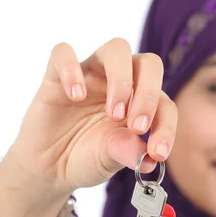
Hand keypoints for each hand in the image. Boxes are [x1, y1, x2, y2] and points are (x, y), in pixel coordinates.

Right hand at [7, 38, 176, 194]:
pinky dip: (71, 70)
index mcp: (140, 104)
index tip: (157, 152)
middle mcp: (121, 83)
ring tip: (114, 114)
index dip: (166, 127)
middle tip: (138, 127)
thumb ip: (127, 153)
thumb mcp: (109, 161)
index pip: (164, 104)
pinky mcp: (57, 75)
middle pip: (149, 64)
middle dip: (149, 94)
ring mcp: (91, 75)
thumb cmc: (86, 158)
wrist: (49, 167)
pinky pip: (63, 53)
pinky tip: (76, 96)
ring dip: (122, 80)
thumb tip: (148, 159)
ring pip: (117, 49)